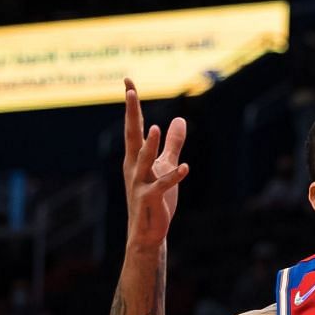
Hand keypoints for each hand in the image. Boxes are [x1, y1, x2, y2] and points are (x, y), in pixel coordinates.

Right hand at [121, 78, 188, 251]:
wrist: (148, 231)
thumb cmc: (155, 197)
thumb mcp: (166, 164)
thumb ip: (173, 142)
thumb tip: (179, 119)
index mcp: (136, 158)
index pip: (133, 126)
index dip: (132, 105)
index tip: (129, 82)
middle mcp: (134, 167)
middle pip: (132, 136)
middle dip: (132, 114)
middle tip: (131, 92)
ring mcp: (140, 183)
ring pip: (143, 162)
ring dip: (148, 146)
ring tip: (153, 129)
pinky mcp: (151, 199)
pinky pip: (163, 186)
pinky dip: (174, 177)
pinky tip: (185, 167)